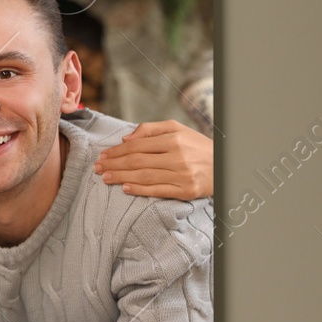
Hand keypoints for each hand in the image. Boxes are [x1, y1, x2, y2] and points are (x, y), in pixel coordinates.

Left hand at [93, 119, 212, 198]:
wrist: (224, 165)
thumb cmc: (196, 146)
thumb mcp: (177, 129)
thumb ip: (151, 129)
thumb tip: (126, 139)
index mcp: (174, 139)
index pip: (138, 145)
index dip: (117, 151)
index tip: (103, 155)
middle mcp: (178, 156)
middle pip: (138, 161)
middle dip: (114, 164)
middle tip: (97, 168)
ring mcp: (182, 175)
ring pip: (145, 176)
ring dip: (121, 177)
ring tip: (105, 178)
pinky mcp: (186, 191)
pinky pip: (158, 191)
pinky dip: (140, 190)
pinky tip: (125, 188)